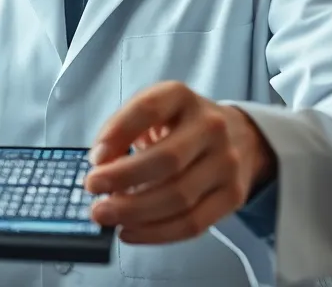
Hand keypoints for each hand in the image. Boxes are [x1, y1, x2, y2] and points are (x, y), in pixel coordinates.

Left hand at [84, 81, 274, 244]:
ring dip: (135, 211)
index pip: (148, 109)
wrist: (239, 137)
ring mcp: (227, 163)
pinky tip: (130, 231)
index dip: (118, 132)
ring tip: (105, 214)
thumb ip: (123, 130)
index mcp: (182, 97)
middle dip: (123, 178)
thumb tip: (100, 165)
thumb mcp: (152, 113)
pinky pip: (193, 223)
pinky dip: (156, 233)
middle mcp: (210, 126)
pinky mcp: (233, 196)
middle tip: (92, 190)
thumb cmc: (180, 126)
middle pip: (166, 159)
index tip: (94, 157)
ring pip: (179, 197)